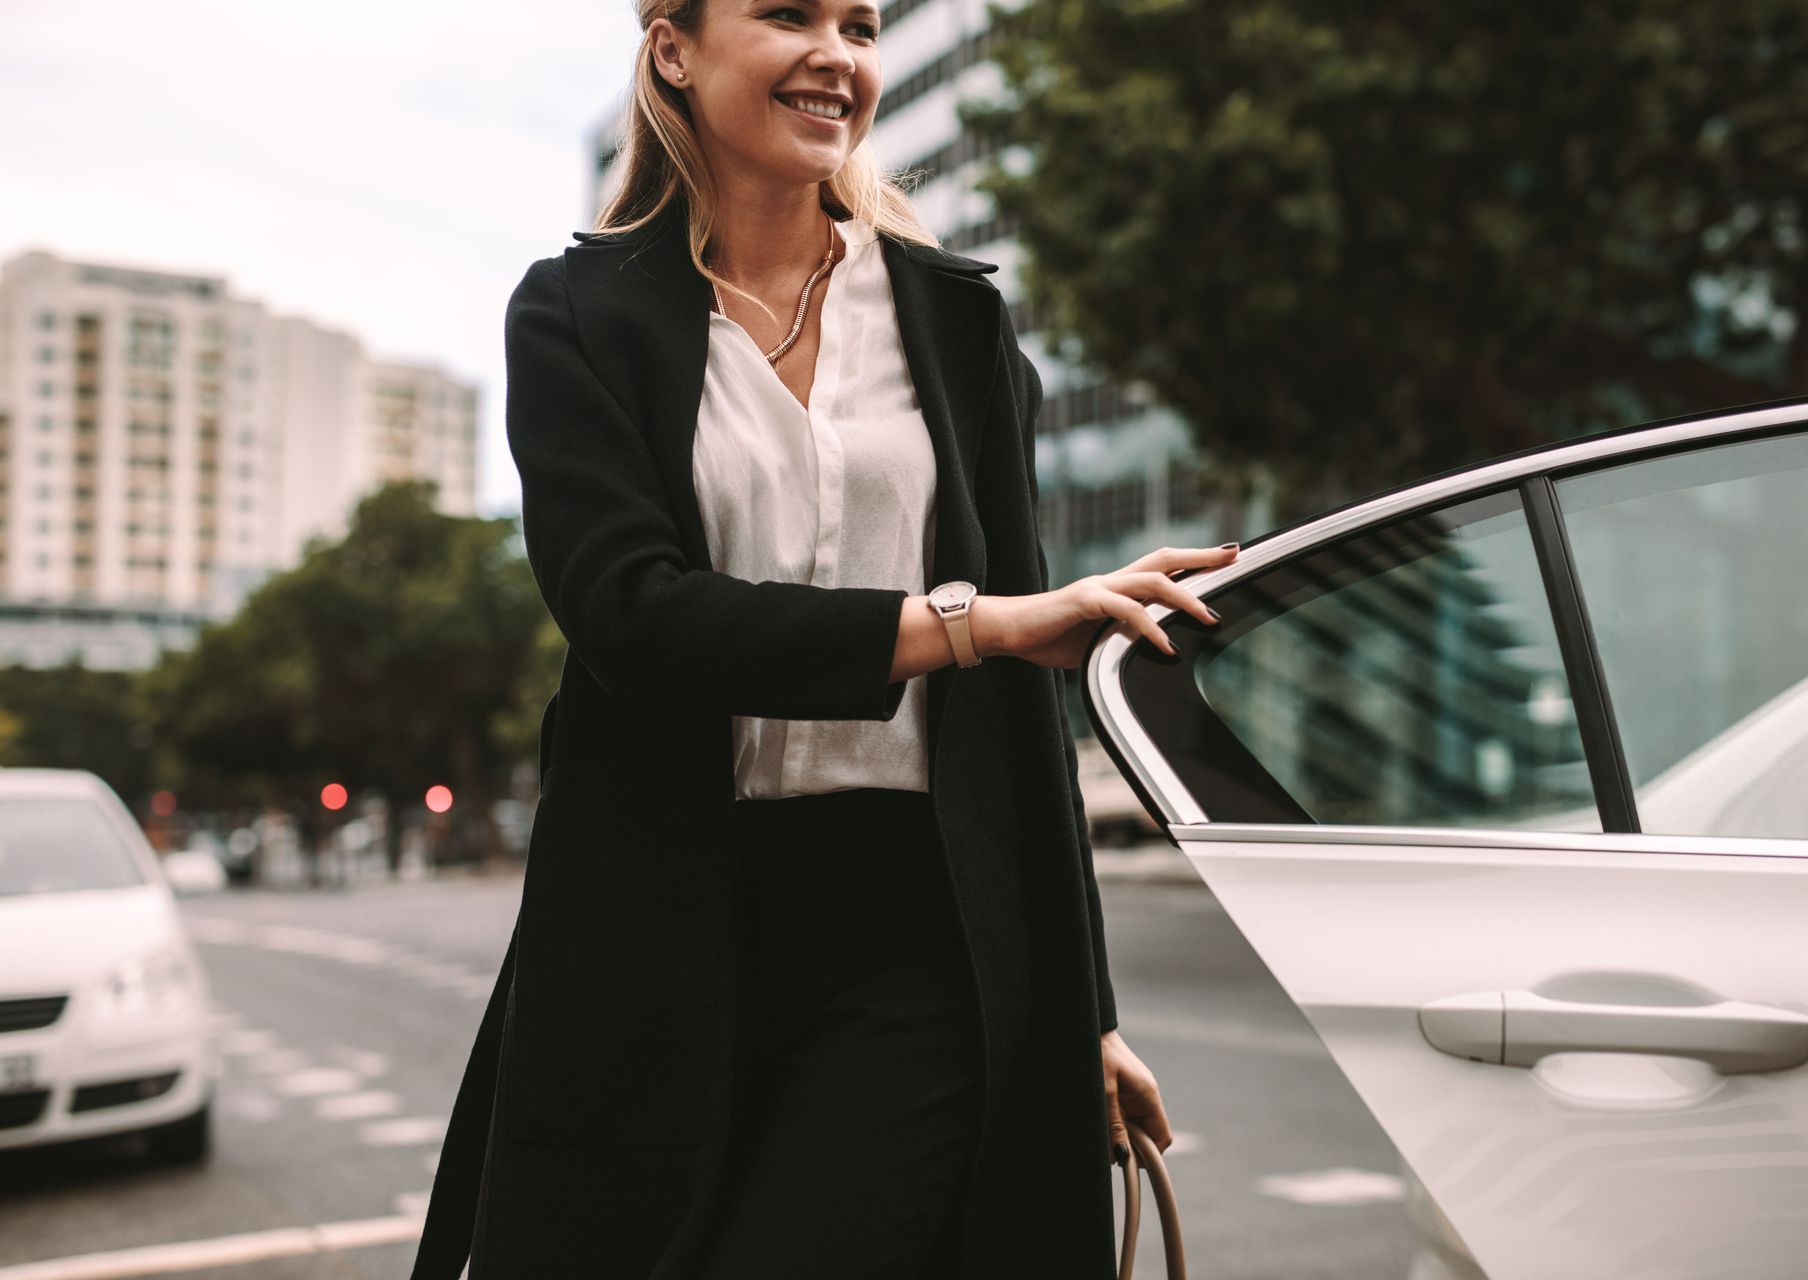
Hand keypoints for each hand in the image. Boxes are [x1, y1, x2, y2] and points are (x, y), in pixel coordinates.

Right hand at [985, 544, 1238, 668]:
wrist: (1007, 630)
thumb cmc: (1049, 637)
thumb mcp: (1097, 640)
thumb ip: (1124, 638)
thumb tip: (1157, 651)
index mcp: (1115, 587)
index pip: (1163, 565)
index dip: (1195, 558)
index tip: (1229, 555)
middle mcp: (1111, 580)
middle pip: (1165, 558)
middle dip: (1201, 557)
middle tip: (1234, 557)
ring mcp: (1098, 588)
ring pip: (1152, 580)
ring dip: (1185, 598)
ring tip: (1209, 618)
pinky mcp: (1084, 601)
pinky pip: (1125, 610)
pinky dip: (1149, 627)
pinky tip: (1165, 644)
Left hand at [1102, 1029, 1171, 1166]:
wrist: (1089, 1026)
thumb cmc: (1098, 1054)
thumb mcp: (1104, 1092)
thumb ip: (1114, 1124)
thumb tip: (1122, 1156)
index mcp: (1149, 1096)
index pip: (1162, 1137)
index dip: (1149, 1155)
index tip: (1128, 1163)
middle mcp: (1146, 1096)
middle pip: (1148, 1135)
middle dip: (1130, 1147)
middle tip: (1107, 1151)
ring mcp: (1135, 1093)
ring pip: (1134, 1127)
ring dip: (1119, 1136)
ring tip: (1100, 1136)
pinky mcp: (1123, 1091)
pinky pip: (1124, 1116)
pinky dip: (1113, 1125)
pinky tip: (1098, 1124)